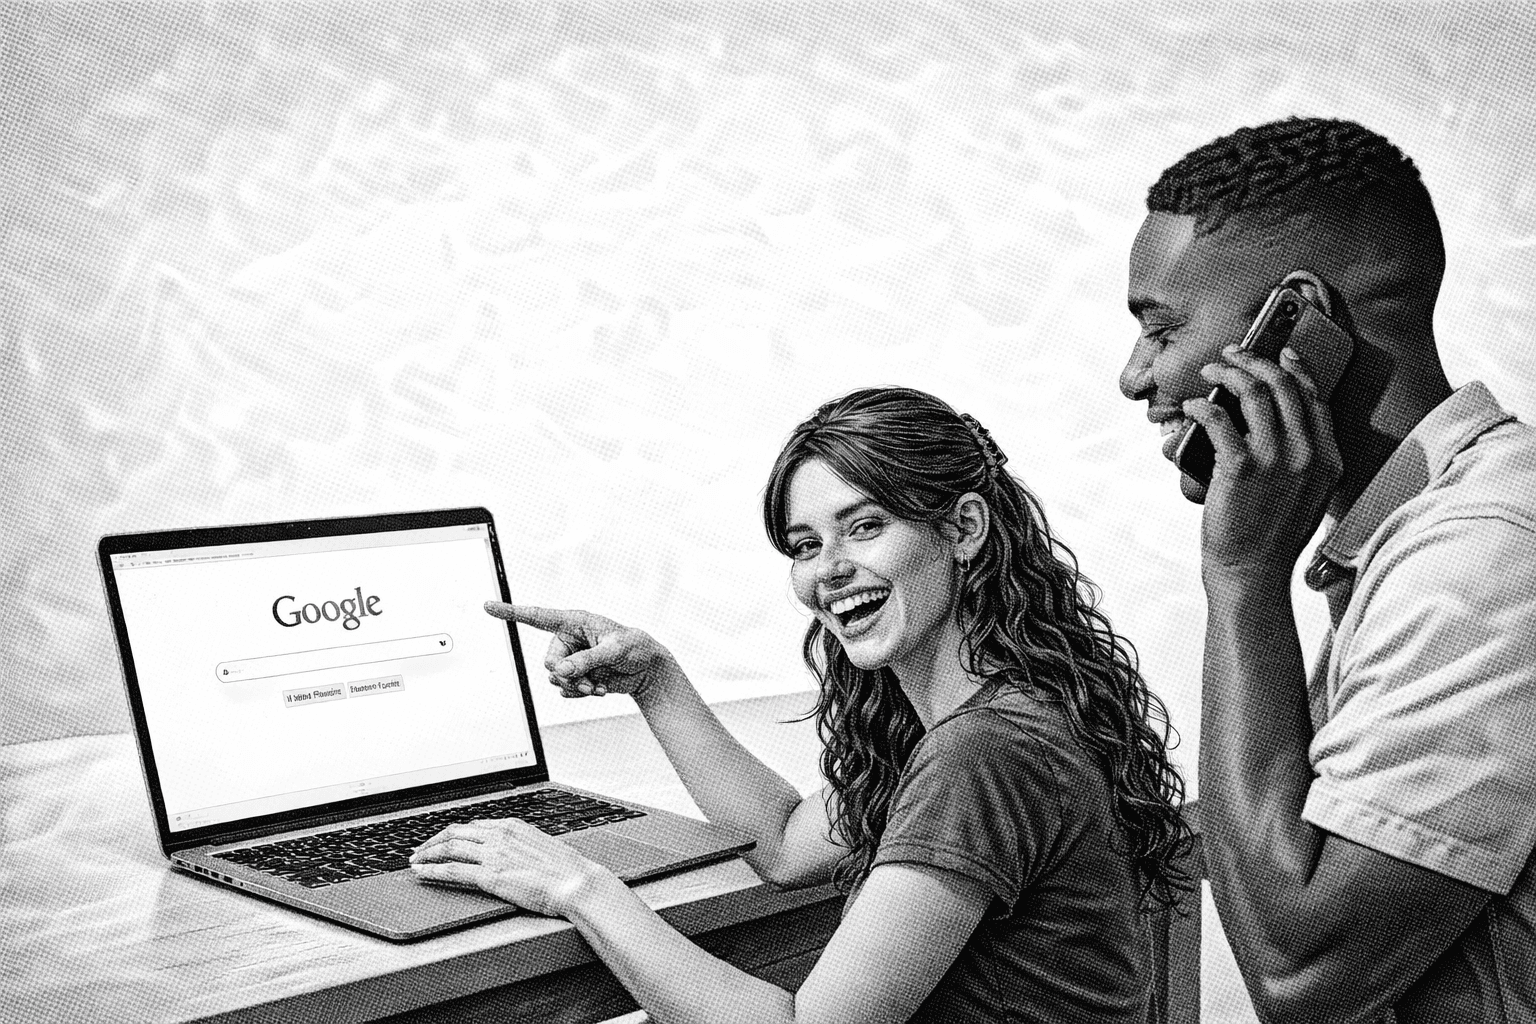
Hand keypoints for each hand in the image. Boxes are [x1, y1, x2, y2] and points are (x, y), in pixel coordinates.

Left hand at [410, 818, 608, 916]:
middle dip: (433, 841)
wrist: (575, 882)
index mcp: (511, 825)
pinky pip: (453, 870)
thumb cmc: (565, 869)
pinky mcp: (490, 876)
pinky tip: (422, 872)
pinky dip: (433, 869)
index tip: (442, 840)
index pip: (472, 825)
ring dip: (427, 853)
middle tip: (420, 850)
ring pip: (449, 847)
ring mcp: (493, 854)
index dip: (452, 833)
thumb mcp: (540, 845)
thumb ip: (520, 844)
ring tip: (415, 861)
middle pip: (455, 832)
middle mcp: (499, 834)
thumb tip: (510, 851)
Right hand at [484, 602, 678, 699]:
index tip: (488, 606)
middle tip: (588, 682)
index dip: (511, 612)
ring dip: (575, 687)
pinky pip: (565, 690)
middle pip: (548, 661)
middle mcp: (568, 640)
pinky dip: (580, 694)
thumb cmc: (635, 647)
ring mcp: (571, 659)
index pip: (537, 616)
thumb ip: (586, 660)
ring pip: (555, 679)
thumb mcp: (614, 650)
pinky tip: (598, 689)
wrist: (647, 669)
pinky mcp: (576, 676)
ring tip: (596, 687)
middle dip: (566, 675)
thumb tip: (559, 673)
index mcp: (573, 622)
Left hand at [1184, 345, 1342, 578]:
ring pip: (1255, 392)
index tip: (1280, 352)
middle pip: (1285, 385)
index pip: (1315, 398)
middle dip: (1256, 360)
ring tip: (1211, 370)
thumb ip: (1299, 459)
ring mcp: (1277, 460)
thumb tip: (1269, 419)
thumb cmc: (1269, 535)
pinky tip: (1194, 406)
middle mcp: (1309, 454)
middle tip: (1232, 353)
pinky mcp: (1242, 468)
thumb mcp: (1303, 495)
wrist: (1252, 572)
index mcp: (1329, 459)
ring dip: (1229, 372)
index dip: (1296, 368)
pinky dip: (1203, 404)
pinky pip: (1220, 418)